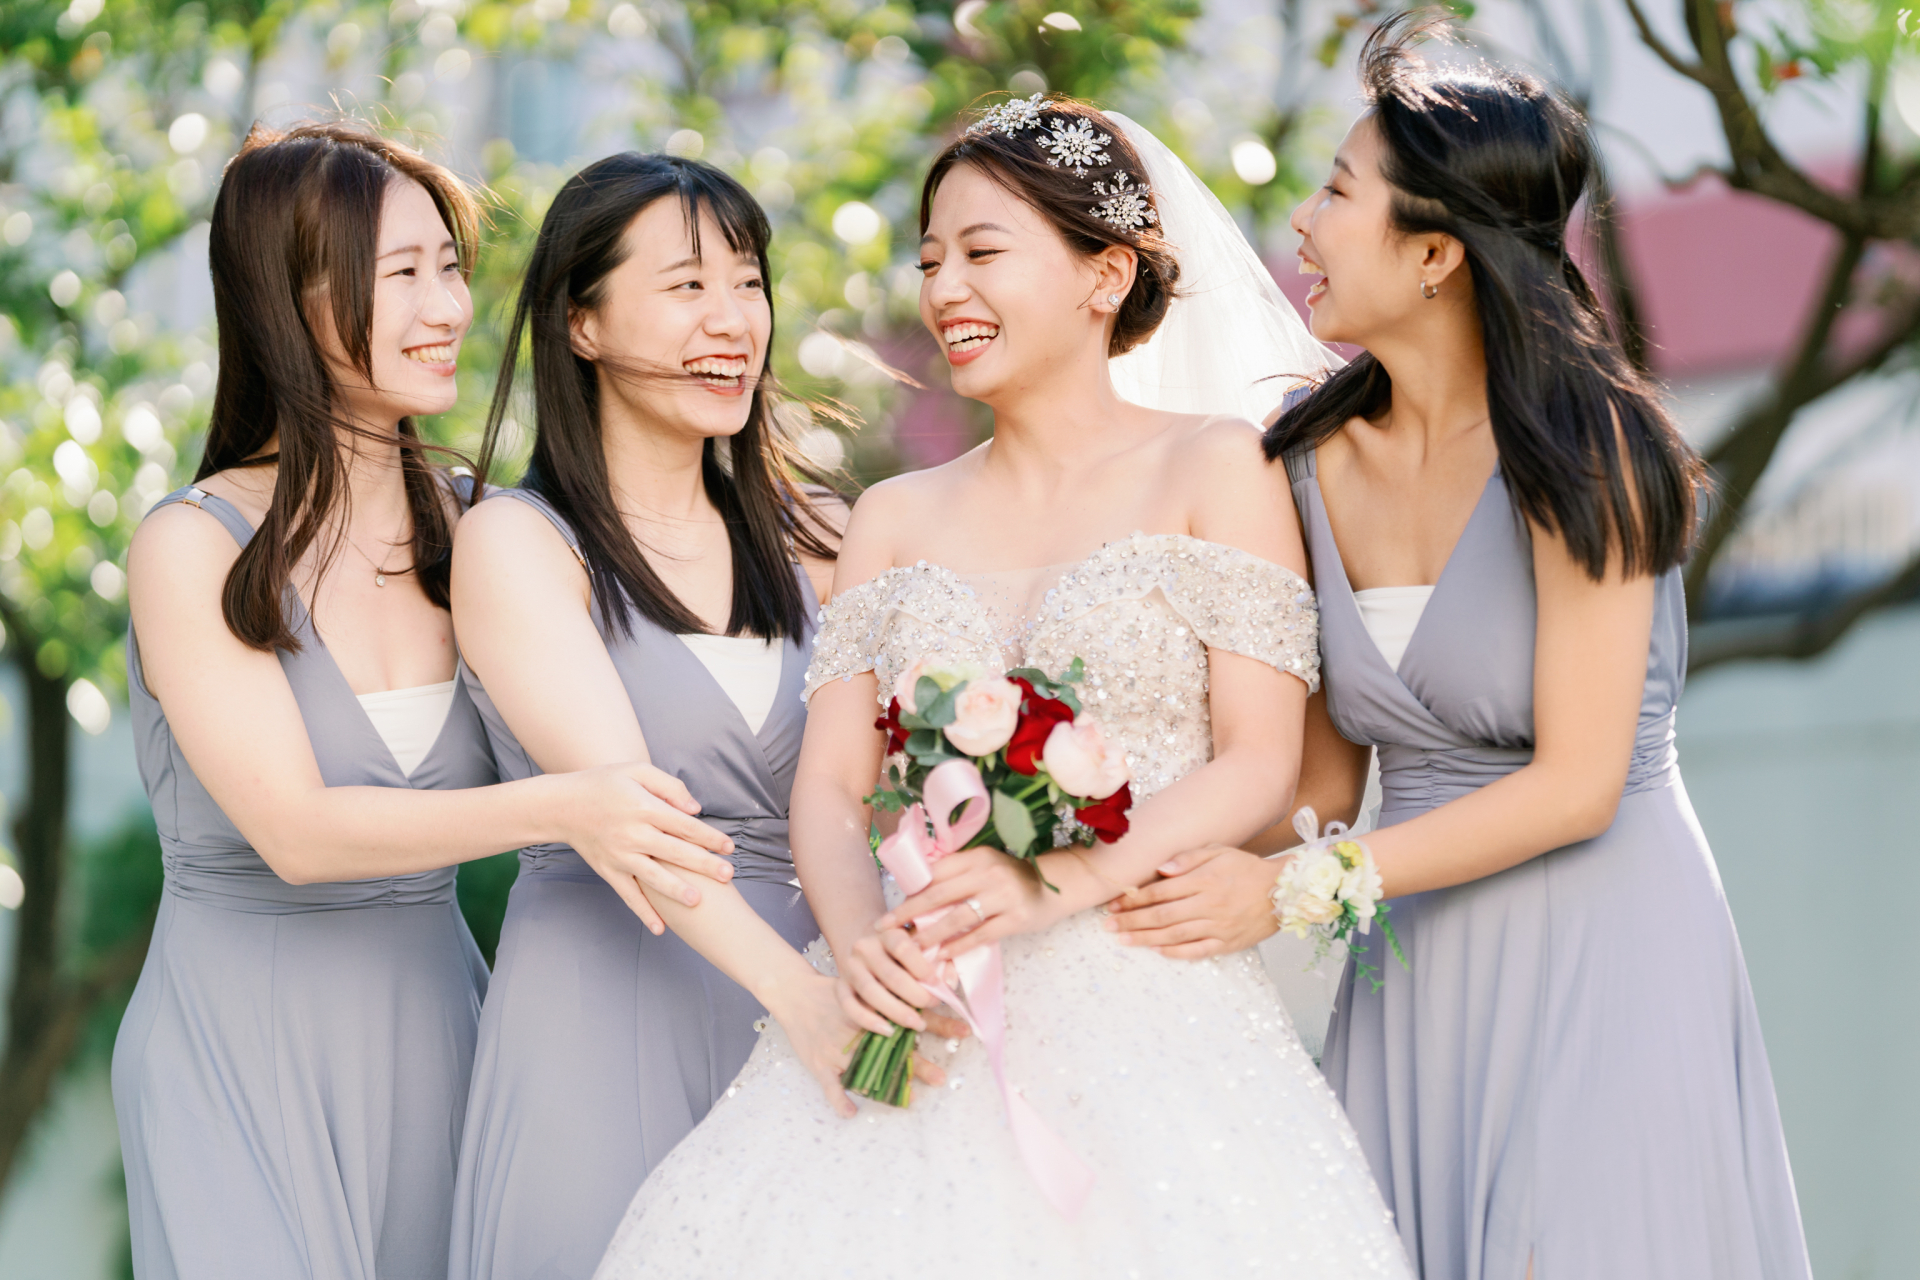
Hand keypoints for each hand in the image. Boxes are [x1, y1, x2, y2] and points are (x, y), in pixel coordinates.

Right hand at [557, 762, 736, 933]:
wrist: (562, 805)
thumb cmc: (604, 783)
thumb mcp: (637, 771)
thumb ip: (669, 786)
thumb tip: (695, 809)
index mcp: (643, 807)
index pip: (684, 825)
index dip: (709, 836)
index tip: (729, 847)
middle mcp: (632, 833)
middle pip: (675, 852)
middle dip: (703, 864)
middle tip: (728, 875)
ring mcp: (619, 855)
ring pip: (653, 877)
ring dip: (676, 890)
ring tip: (698, 902)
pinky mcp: (608, 870)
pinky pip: (628, 895)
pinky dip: (644, 912)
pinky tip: (660, 929)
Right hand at [766, 969, 956, 1118]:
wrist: (793, 992)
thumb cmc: (832, 990)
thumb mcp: (863, 984)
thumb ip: (893, 991)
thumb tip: (932, 992)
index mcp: (872, 1008)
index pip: (910, 1016)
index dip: (938, 1024)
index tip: (964, 1031)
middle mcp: (856, 1030)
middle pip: (892, 1048)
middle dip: (918, 1062)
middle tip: (941, 1077)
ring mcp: (836, 1048)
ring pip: (865, 1068)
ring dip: (887, 1083)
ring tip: (910, 1099)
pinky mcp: (819, 1063)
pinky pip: (830, 1085)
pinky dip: (839, 1099)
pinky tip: (852, 1112)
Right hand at [838, 924, 942, 1031]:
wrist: (867, 949)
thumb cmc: (904, 954)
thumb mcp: (922, 948)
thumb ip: (940, 962)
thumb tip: (950, 983)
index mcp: (888, 933)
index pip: (903, 946)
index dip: (921, 966)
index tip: (937, 982)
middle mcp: (865, 947)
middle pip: (890, 974)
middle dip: (915, 994)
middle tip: (933, 1005)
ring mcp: (850, 967)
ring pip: (870, 992)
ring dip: (896, 1011)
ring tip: (918, 1024)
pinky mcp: (839, 986)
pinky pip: (849, 1005)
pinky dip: (868, 1020)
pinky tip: (888, 1030)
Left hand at [875, 845, 1059, 957]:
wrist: (1056, 887)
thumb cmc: (1012, 878)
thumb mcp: (986, 866)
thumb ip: (958, 873)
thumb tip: (916, 889)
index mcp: (977, 857)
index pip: (935, 872)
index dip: (910, 890)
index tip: (892, 905)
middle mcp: (988, 873)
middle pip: (939, 894)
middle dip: (908, 912)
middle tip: (885, 927)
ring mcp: (1003, 896)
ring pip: (956, 917)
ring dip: (930, 934)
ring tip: (911, 948)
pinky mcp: (1015, 919)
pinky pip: (979, 935)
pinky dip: (958, 947)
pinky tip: (942, 956)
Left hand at [1103, 845, 1282, 958]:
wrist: (1282, 892)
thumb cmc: (1246, 868)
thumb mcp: (1219, 851)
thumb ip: (1188, 858)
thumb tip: (1160, 870)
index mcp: (1204, 880)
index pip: (1161, 891)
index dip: (1135, 899)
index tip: (1115, 903)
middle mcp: (1209, 904)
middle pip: (1162, 916)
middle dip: (1132, 921)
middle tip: (1109, 925)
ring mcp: (1219, 926)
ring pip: (1175, 935)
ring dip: (1146, 938)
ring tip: (1123, 940)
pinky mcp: (1228, 943)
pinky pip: (1198, 951)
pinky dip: (1176, 952)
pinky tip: (1157, 951)